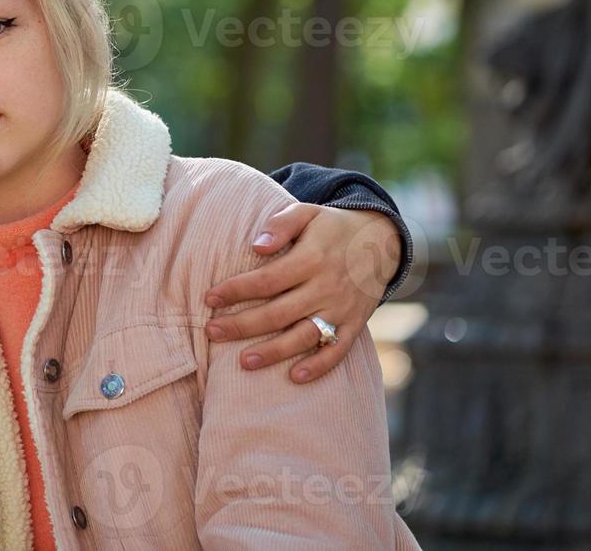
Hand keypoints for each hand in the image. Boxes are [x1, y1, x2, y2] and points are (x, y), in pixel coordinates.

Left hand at [201, 203, 400, 383]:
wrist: (381, 239)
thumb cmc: (331, 227)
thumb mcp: (307, 212)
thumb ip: (280, 225)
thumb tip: (257, 246)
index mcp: (311, 258)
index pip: (267, 280)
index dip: (236, 290)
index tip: (209, 298)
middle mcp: (326, 287)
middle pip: (278, 312)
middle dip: (242, 325)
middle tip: (211, 332)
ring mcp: (341, 309)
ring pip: (304, 336)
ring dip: (274, 352)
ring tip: (243, 363)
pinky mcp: (355, 324)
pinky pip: (338, 350)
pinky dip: (319, 366)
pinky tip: (294, 377)